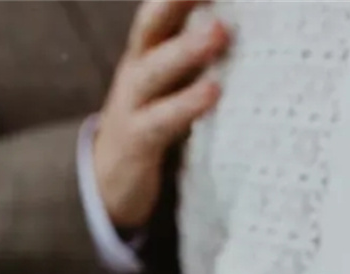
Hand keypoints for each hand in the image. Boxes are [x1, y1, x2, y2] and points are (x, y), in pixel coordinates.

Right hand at [94, 0, 228, 230]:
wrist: (110, 179)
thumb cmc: (154, 121)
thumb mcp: (171, 83)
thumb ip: (197, 57)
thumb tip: (239, 30)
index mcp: (147, 52)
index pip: (161, 10)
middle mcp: (136, 69)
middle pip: (151, 25)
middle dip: (176, 0)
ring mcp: (133, 104)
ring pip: (155, 70)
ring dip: (187, 49)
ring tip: (220, 32)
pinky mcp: (138, 141)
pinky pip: (162, 120)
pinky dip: (187, 104)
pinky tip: (213, 92)